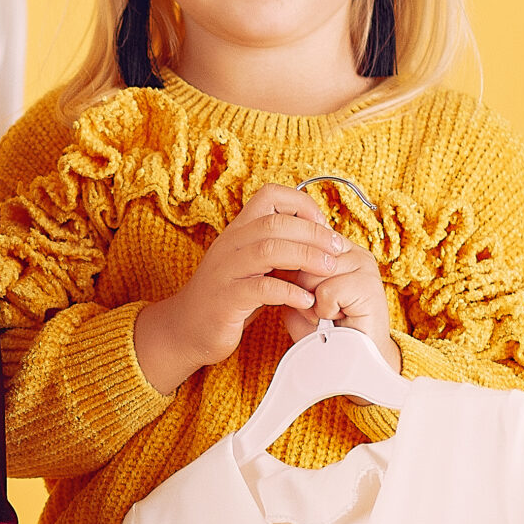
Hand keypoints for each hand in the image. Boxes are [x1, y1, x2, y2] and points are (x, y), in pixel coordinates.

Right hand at [132, 185, 353, 393]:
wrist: (186, 328)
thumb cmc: (228, 296)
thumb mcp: (252, 265)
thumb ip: (278, 249)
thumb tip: (322, 239)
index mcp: (239, 231)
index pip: (270, 195)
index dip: (302, 204)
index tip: (323, 225)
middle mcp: (230, 244)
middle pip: (275, 223)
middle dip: (313, 233)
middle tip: (338, 249)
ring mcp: (225, 271)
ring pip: (269, 250)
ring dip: (306, 258)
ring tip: (328, 270)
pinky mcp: (226, 299)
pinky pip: (262, 288)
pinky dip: (289, 292)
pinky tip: (306, 301)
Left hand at [273, 238, 402, 372]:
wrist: (348, 361)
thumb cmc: (321, 329)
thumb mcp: (298, 294)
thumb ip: (289, 270)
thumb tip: (275, 250)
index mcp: (335, 248)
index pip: (299, 240)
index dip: (289, 270)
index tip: (297, 292)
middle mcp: (352, 251)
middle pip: (302, 256)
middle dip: (300, 288)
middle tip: (317, 307)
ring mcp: (364, 266)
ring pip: (312, 273)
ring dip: (312, 302)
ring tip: (328, 314)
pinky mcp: (368, 285)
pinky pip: (327, 291)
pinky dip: (325, 311)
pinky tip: (338, 318)